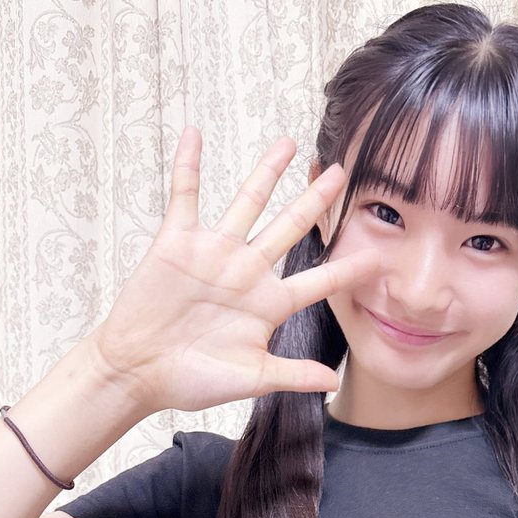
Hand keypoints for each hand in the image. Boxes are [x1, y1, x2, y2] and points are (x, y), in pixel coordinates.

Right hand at [89, 126, 376, 414]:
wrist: (138, 372)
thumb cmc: (192, 380)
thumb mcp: (251, 379)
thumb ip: (293, 375)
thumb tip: (334, 384)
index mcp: (269, 305)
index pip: (319, 282)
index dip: (347, 269)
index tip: (378, 255)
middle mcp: (247, 272)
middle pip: (290, 227)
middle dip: (316, 200)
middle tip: (342, 172)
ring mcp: (214, 254)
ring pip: (247, 203)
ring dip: (267, 172)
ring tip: (289, 143)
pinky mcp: (177, 243)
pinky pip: (185, 196)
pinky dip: (188, 165)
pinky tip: (194, 133)